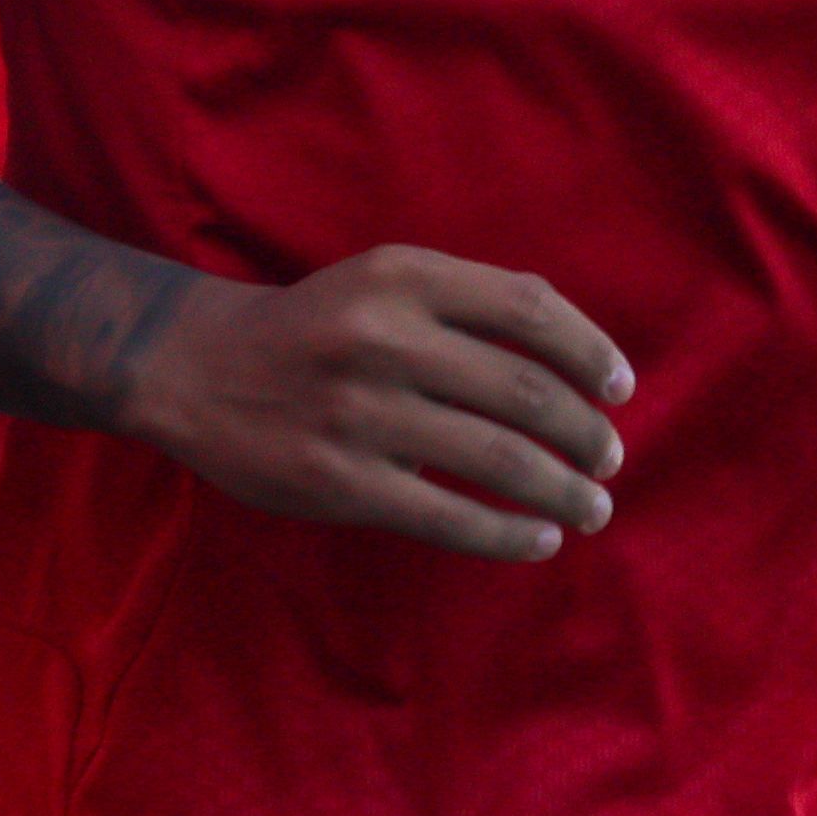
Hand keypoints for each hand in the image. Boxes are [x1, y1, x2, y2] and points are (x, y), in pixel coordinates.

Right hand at [121, 247, 629, 560]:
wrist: (195, 368)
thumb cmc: (316, 326)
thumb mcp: (383, 282)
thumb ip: (468, 305)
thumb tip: (578, 359)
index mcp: (402, 275)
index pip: (529, 308)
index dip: (590, 351)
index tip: (621, 388)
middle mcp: (382, 337)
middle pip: (525, 391)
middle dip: (586, 435)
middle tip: (610, 461)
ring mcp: (360, 413)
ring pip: (498, 459)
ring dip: (563, 490)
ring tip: (593, 507)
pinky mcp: (340, 482)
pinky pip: (448, 517)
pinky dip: (508, 534)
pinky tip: (540, 540)